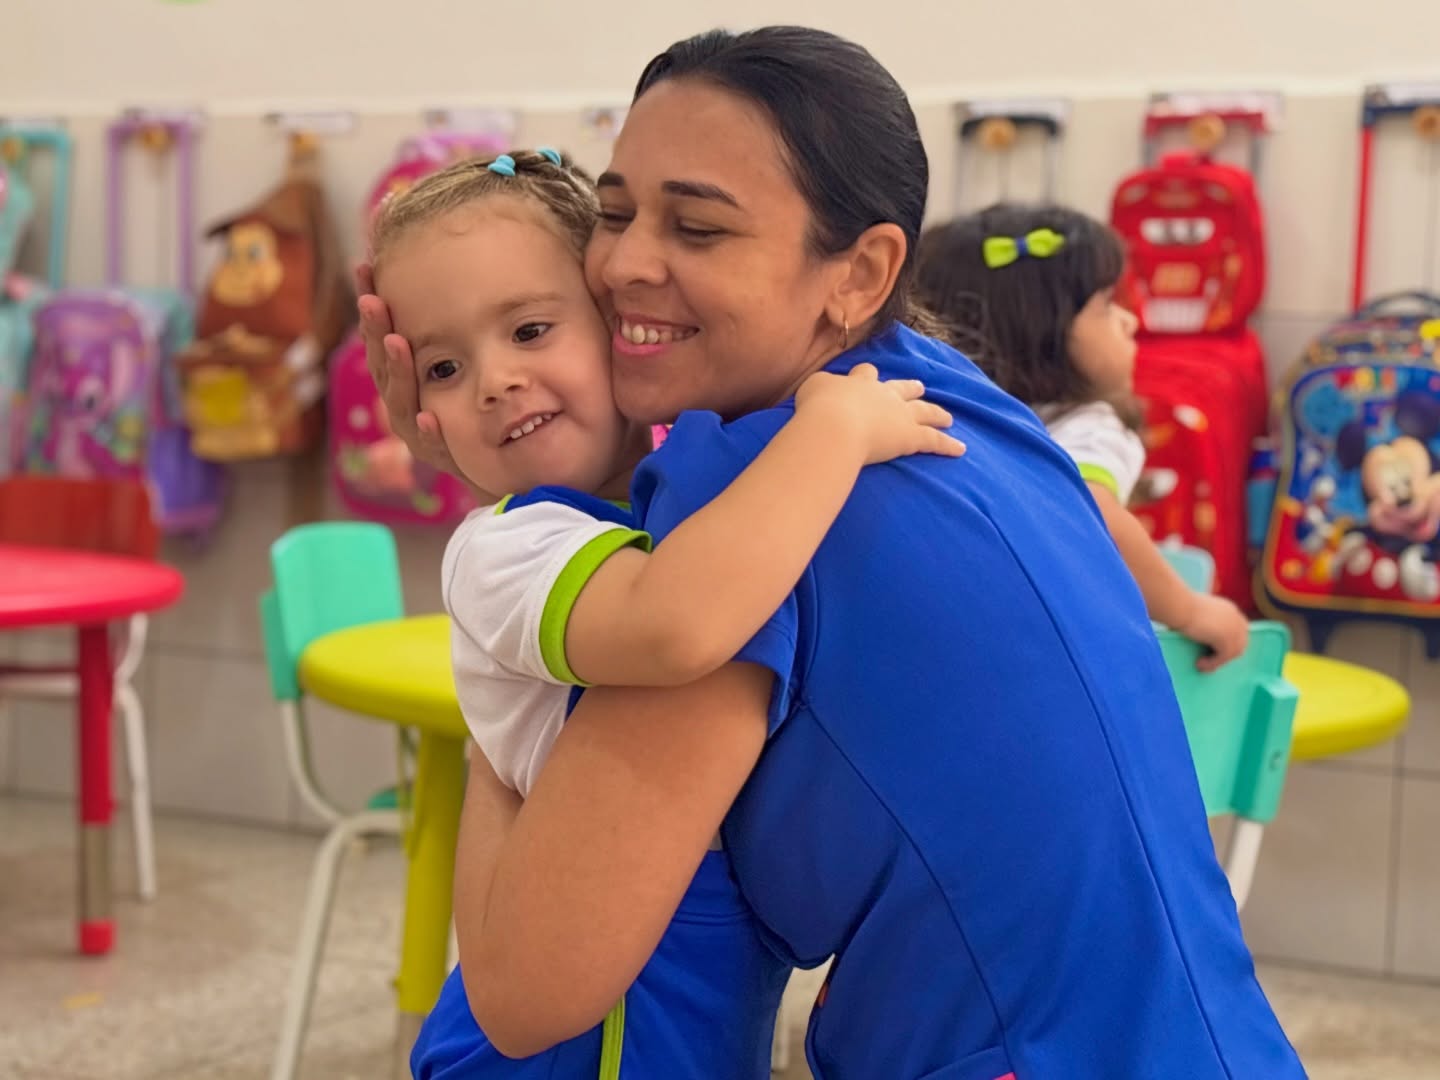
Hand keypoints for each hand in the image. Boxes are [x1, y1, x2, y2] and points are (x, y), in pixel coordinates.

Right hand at [355, 263, 461, 479]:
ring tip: (397, 342)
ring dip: (398, 371)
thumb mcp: (461, 362)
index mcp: (403, 374)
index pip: (382, 334)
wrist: (500, 463)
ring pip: (401, 400)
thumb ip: (450, 326)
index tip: (364, 267)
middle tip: (372, 300)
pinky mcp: (439, 458)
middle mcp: (402, 401)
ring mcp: (417, 431)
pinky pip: (432, 445)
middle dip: (375, 330)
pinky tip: (429, 417)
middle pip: (382, 363)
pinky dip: (428, 430)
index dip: (372, 304)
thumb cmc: (474, 405)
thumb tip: (448, 266)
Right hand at [795, 363, 966, 465]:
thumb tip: (819, 392)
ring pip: (924, 411)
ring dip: (937, 413)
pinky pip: (934, 441)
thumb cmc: (817, 408)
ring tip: (948, 417)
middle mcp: (883, 394)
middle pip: (902, 389)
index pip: (865, 374)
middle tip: (920, 387)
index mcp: (858, 383)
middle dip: (911, 388)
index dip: (867, 375)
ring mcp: (900, 414)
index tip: (868, 375)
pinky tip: (961, 449)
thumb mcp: (810, 389)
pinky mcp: (910, 436)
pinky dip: (948, 445)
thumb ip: (818, 388)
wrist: (833, 424)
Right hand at [1177, 593, 1249, 671]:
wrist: (1180, 606)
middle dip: (1228, 653)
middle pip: (1240, 643)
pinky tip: (1199, 664)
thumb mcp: (1200, 613)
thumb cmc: (1182, 606)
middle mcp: (1236, 619)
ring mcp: (1234, 630)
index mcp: (1230, 610)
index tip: (1218, 649)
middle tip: (1212, 661)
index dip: (1232, 641)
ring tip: (1202, 665)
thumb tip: (1203, 637)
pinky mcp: (1227, 641)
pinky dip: (1211, 663)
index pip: (1240, 629)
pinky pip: (1222, 658)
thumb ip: (1208, 622)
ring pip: (1232, 653)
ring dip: (1217, 661)